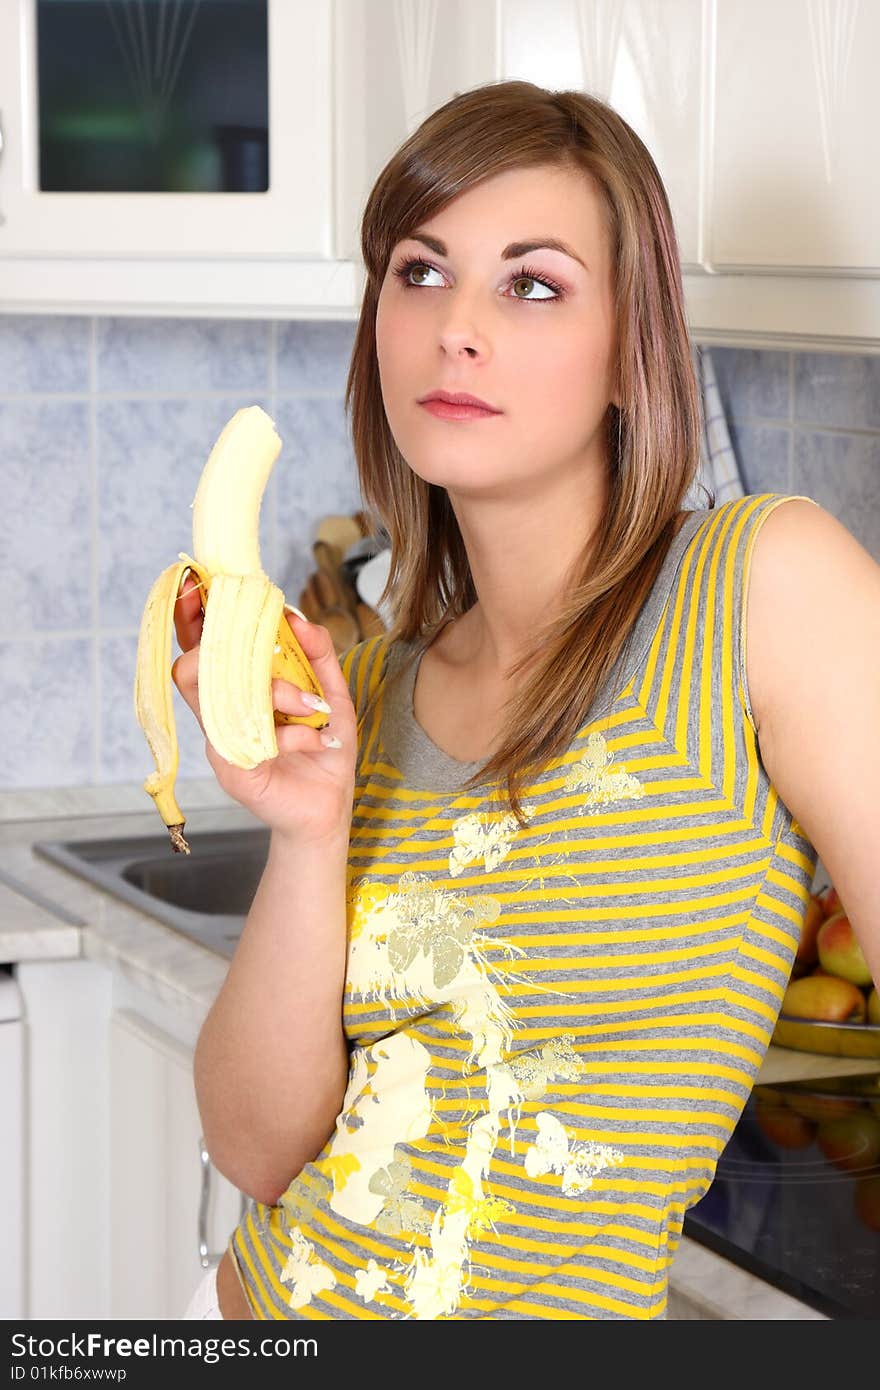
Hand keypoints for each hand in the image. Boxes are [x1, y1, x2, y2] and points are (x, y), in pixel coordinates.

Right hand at [171, 574, 356, 845]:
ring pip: (223, 699)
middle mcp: (221, 714)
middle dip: (232, 652)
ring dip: (276, 693)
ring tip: (311, 707)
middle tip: (277, 657)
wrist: (329, 807)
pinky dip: (295, 734)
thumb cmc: (322, 749)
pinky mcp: (234, 771)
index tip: (195, 589)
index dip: (189, 619)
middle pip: (190, 669)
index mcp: (237, 690)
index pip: (200, 648)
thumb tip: (297, 618)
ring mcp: (222, 743)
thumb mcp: (331, 694)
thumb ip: (318, 654)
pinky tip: (318, 740)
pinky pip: (255, 738)